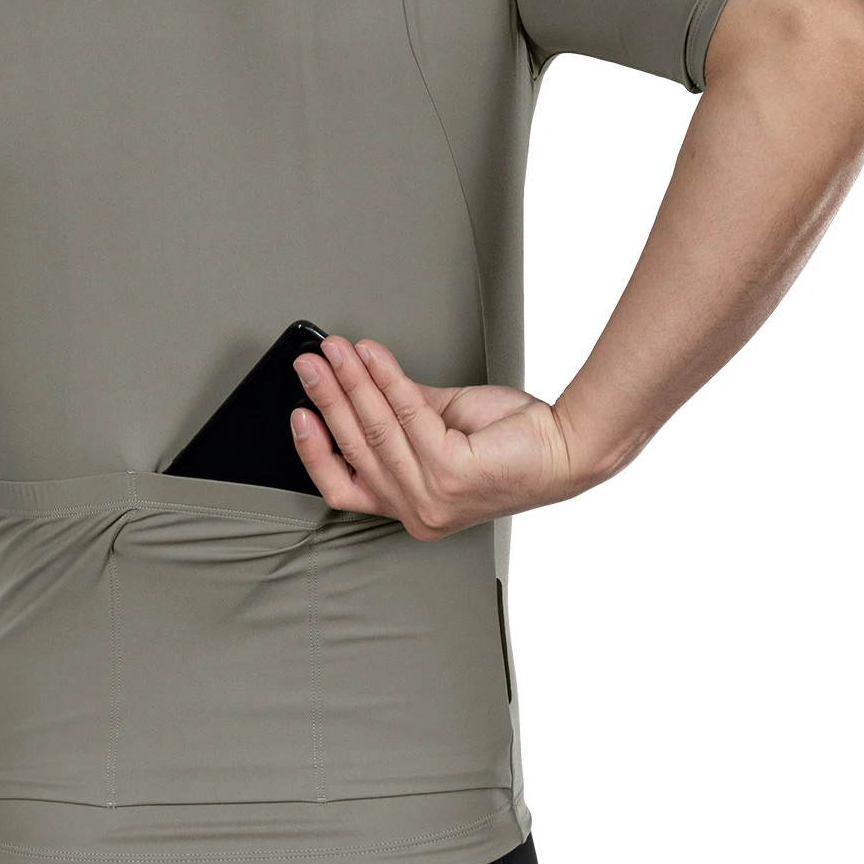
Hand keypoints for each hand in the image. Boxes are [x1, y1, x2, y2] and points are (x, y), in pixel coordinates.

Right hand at [290, 335, 589, 539]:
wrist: (565, 448)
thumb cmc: (514, 445)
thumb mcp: (442, 427)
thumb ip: (401, 411)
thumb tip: (361, 378)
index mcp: (411, 508)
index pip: (344, 488)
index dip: (314, 451)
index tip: (298, 415)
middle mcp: (419, 512)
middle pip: (354, 450)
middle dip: (326, 398)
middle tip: (309, 363)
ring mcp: (434, 497)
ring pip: (375, 430)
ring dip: (350, 382)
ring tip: (337, 351)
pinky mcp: (452, 475)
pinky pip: (408, 416)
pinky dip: (386, 379)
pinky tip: (372, 357)